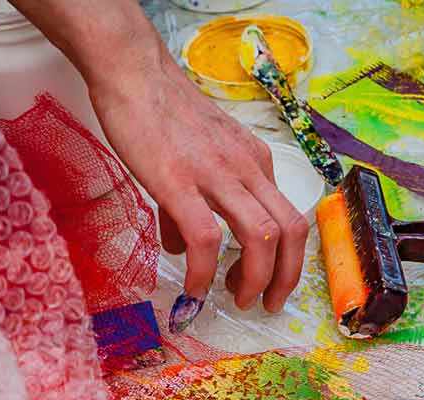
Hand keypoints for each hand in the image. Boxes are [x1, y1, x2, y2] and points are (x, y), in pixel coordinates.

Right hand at [86, 54, 307, 313]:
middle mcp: (248, 169)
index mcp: (256, 163)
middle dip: (285, 278)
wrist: (133, 71)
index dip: (286, 259)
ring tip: (235, 300)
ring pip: (261, 238)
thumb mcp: (197, 158)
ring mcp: (217, 175)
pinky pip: (206, 239)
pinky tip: (194, 288)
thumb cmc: (161, 112)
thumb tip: (183, 249)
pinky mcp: (180, 181)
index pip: (290, 218)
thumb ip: (196, 204)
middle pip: (290, 233)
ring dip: (254, 280)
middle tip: (265, 304)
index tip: (266, 282)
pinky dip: (204, 272)